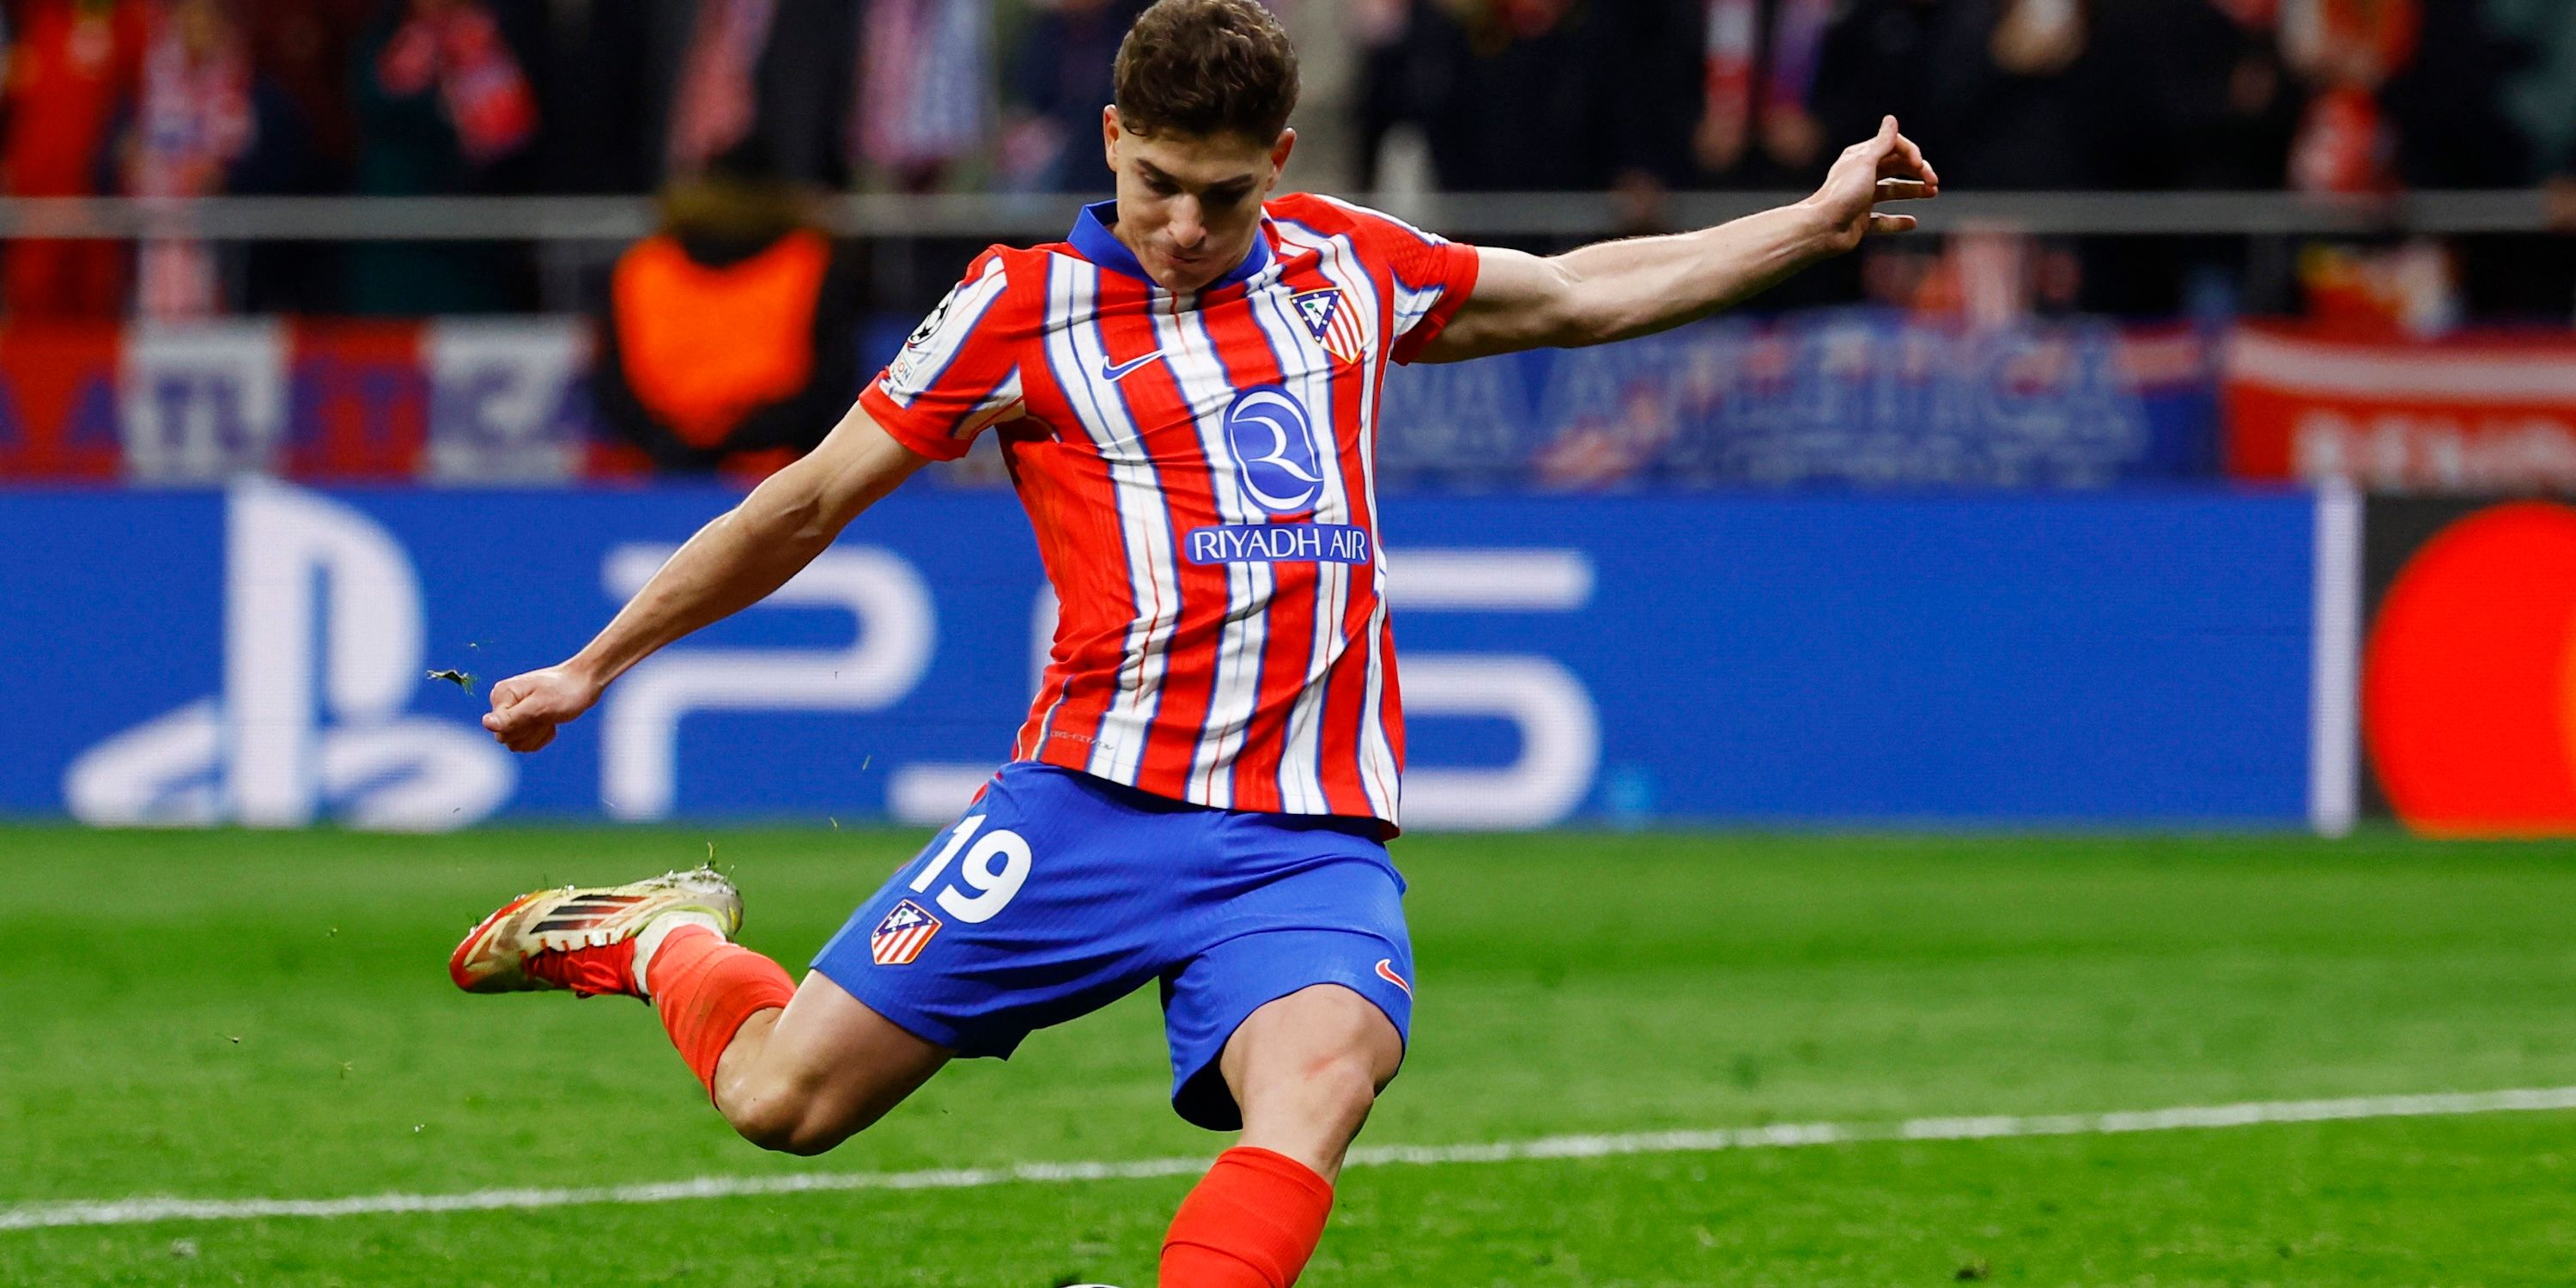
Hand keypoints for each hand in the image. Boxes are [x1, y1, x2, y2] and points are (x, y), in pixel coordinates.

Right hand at [481, 664, 602, 753]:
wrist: (585, 683)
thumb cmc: (565, 692)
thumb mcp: (539, 707)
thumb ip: (511, 718)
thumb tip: (486, 724)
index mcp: (501, 695)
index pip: (500, 731)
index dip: (521, 729)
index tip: (538, 714)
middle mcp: (503, 703)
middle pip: (507, 739)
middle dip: (530, 732)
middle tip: (546, 715)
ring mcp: (514, 711)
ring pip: (517, 743)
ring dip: (537, 735)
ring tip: (549, 718)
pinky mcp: (525, 719)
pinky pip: (527, 741)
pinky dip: (542, 735)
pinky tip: (551, 722)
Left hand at [1801, 115, 1937, 253]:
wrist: (1822, 229)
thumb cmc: (1843, 194)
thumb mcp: (1866, 163)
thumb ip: (1882, 143)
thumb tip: (1891, 119)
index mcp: (1860, 157)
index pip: (1893, 147)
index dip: (1910, 153)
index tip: (1919, 165)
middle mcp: (1861, 175)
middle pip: (1896, 168)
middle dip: (1917, 171)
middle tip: (1934, 182)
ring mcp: (1862, 199)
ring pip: (1893, 191)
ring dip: (1913, 191)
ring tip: (1932, 193)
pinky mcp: (1861, 221)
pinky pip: (1883, 220)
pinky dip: (1898, 221)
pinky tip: (1912, 222)